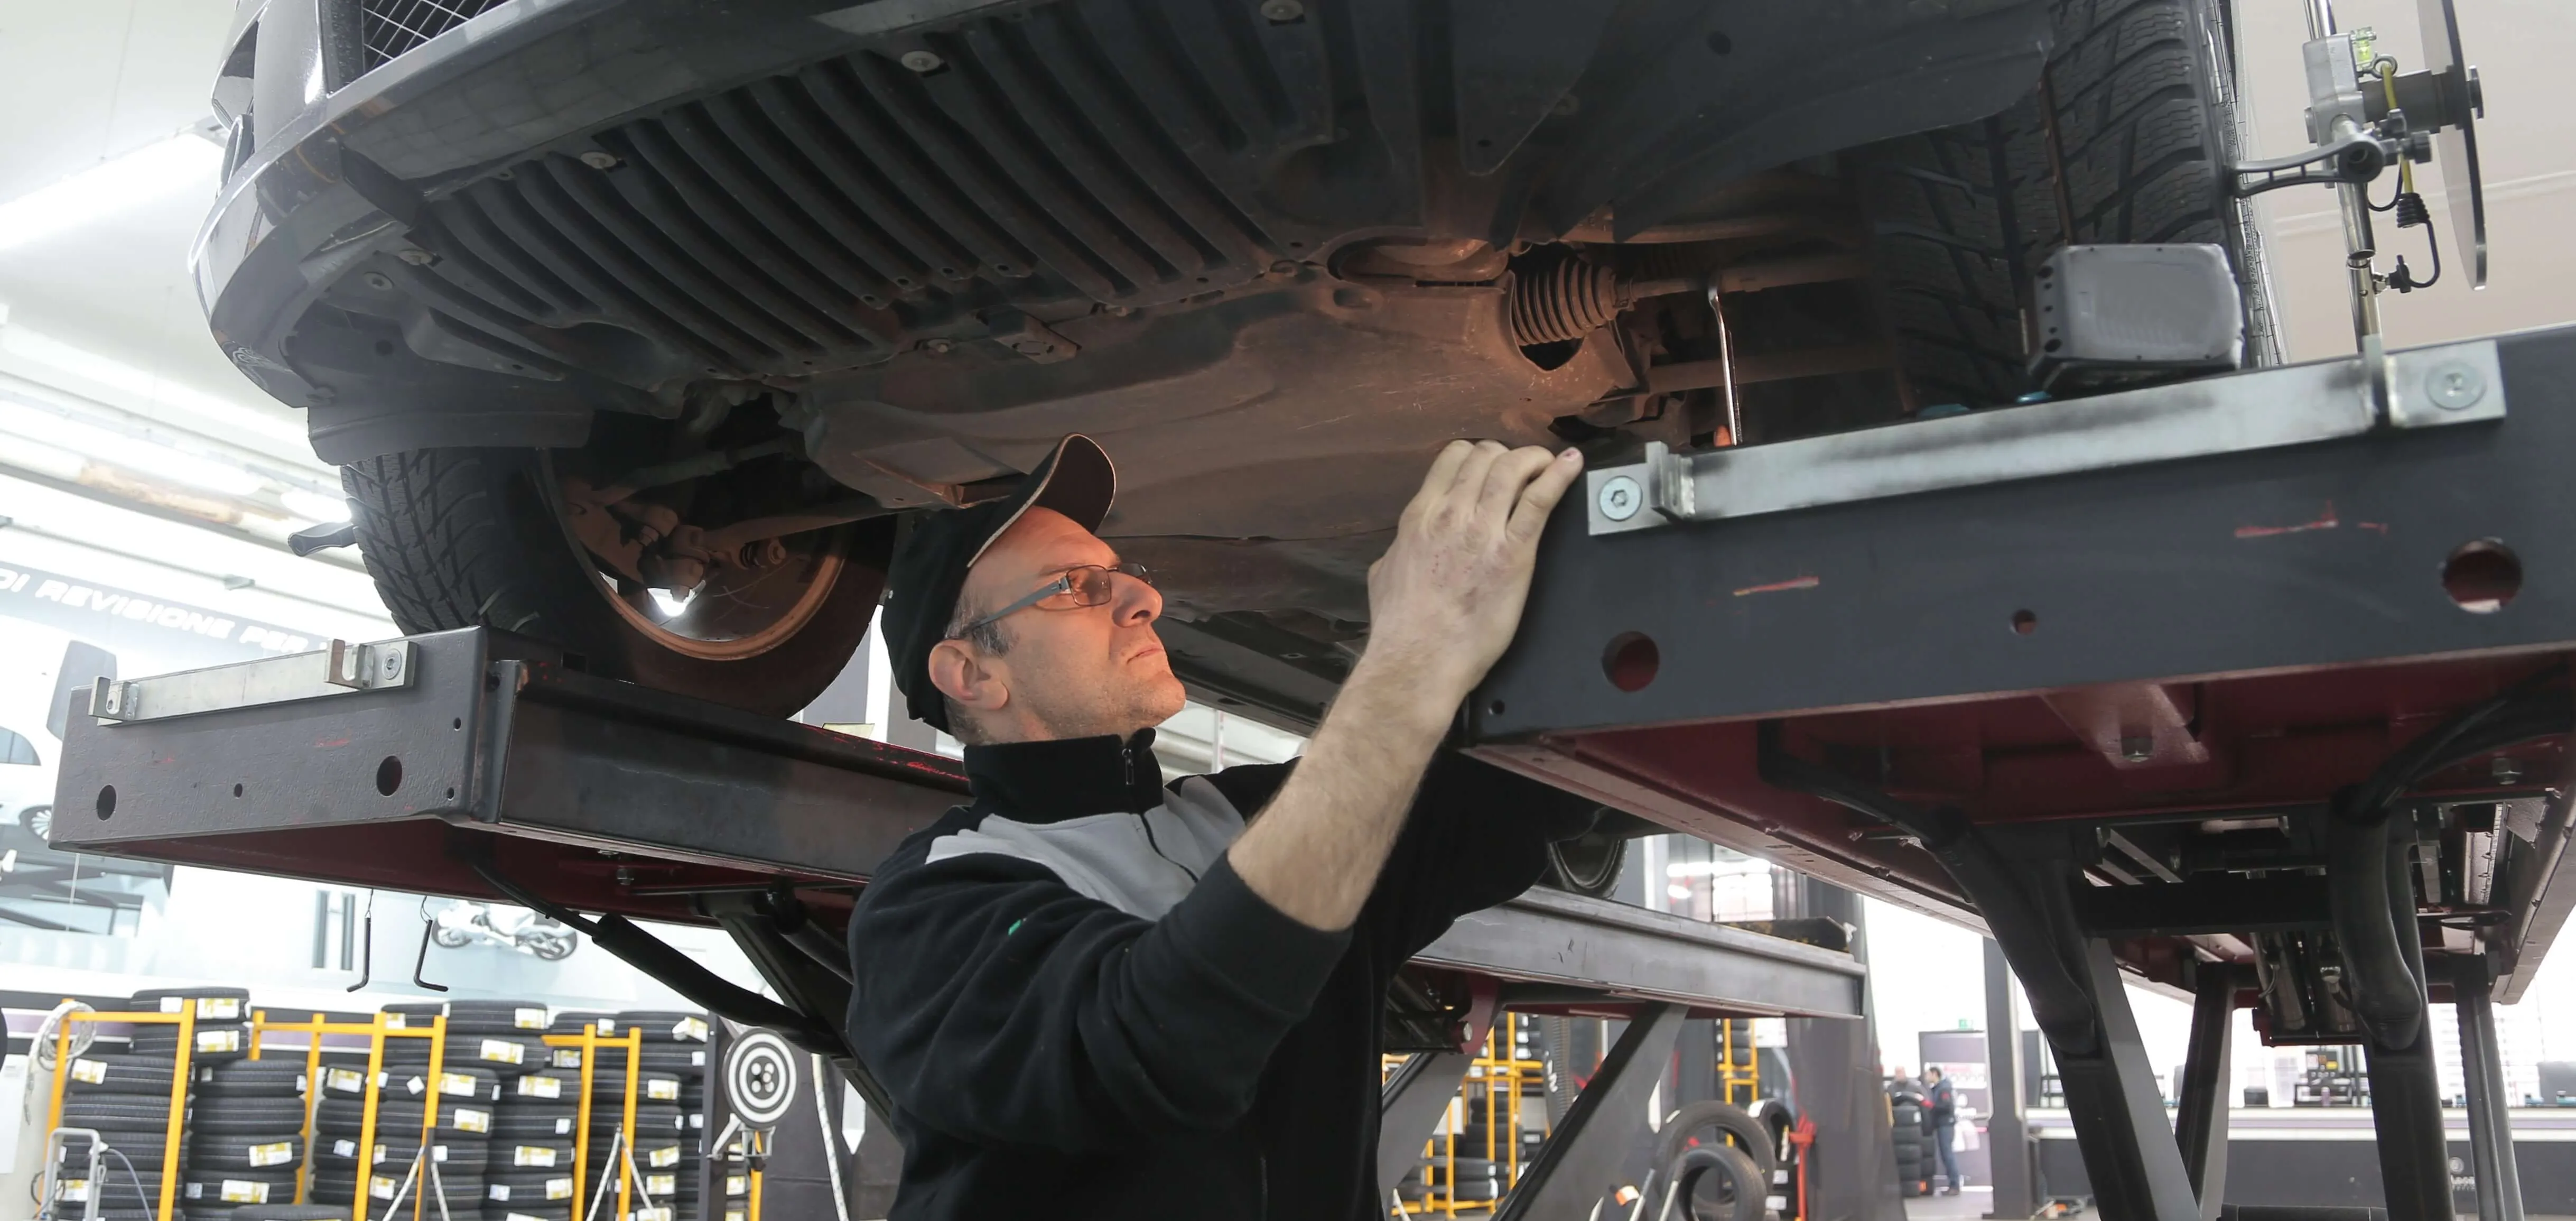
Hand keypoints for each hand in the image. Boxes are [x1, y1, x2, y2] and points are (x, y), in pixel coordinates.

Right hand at [1361, 440, 1582, 700]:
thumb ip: (1397, 550)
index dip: (1477, 455)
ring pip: (1512, 469)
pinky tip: (1571, 465)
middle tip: (1521, 469)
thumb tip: (1400, 548)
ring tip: (1549, 462)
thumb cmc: (1401, 627)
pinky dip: (1559, 476)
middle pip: (1486, 456)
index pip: (1452, 458)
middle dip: (1507, 455)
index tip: (1490, 465)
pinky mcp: (1514, 554)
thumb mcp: (1383, 574)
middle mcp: (1451, 513)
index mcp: (1420, 516)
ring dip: (1534, 459)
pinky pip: (1540, 501)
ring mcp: (1483, 531)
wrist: (1418, 659)